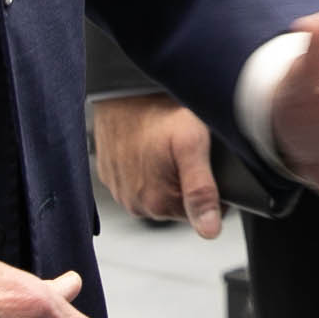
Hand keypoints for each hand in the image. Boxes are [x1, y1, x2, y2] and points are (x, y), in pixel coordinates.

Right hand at [92, 93, 224, 235]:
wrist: (122, 85)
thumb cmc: (158, 109)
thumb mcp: (192, 145)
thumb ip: (202, 191)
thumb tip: (210, 231)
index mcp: (156, 203)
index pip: (199, 212)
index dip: (210, 188)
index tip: (205, 162)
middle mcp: (134, 203)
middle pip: (177, 202)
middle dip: (185, 179)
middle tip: (184, 148)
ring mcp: (119, 189)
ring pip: (157, 190)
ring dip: (165, 172)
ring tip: (164, 143)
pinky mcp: (109, 174)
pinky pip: (136, 178)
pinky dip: (145, 165)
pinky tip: (148, 143)